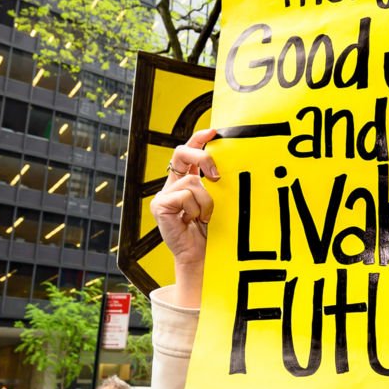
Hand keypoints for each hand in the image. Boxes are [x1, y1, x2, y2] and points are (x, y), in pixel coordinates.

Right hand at [150, 129, 217, 307]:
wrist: (202, 257)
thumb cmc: (213, 231)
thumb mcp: (219, 201)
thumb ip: (216, 183)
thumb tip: (228, 163)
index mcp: (186, 180)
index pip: (188, 151)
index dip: (198, 138)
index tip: (214, 131)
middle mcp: (173, 185)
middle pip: (180, 152)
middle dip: (201, 156)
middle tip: (217, 175)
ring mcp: (164, 195)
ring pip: (192, 181)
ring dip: (206, 201)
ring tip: (204, 218)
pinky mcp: (159, 205)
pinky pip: (185, 195)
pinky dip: (195, 208)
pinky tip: (192, 221)